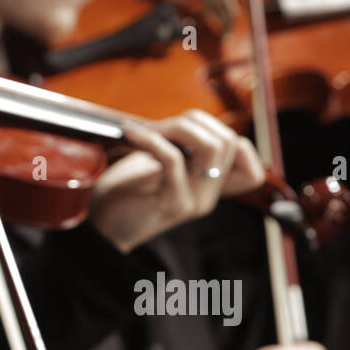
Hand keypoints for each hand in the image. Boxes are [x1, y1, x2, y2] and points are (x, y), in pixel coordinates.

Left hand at [90, 109, 265, 252]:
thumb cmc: (124, 193)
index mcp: (209, 190)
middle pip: (228, 141)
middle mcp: (208, 198)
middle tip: (159, 125)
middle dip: (193, 121)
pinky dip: (152, 139)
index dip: (230, 139)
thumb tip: (192, 121)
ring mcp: (193, 202)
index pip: (251, 167)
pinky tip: (133, 135)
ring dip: (178, 127)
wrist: (98, 228)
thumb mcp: (160, 168)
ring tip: (149, 130)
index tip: (191, 130)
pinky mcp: (172, 204)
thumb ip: (184, 150)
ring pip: (211, 146)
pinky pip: (173, 158)